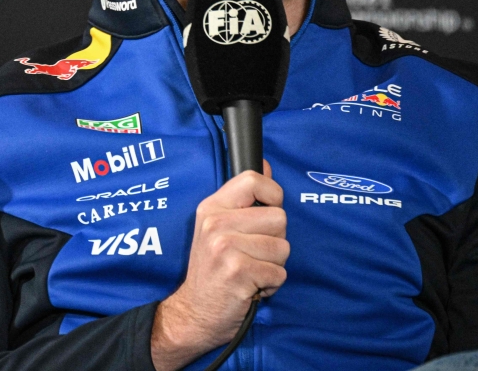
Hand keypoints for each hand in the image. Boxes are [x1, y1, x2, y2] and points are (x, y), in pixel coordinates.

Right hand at [150, 160, 288, 370]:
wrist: (194, 312)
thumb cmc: (212, 269)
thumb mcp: (218, 226)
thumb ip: (243, 198)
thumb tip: (266, 164)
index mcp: (211, 207)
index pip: (253, 179)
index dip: (272, 195)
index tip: (266, 213)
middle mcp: (215, 223)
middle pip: (279, 217)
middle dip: (275, 239)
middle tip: (252, 253)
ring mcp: (225, 247)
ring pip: (283, 247)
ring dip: (273, 265)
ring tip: (251, 270)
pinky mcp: (238, 272)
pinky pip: (280, 272)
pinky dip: (271, 284)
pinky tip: (251, 286)